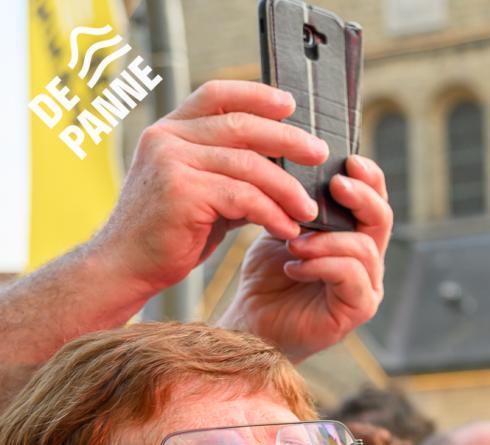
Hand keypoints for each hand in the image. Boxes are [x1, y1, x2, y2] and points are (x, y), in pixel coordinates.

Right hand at [88, 81, 327, 314]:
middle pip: (241, 126)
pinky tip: (288, 228)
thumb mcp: (203, 190)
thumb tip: (286, 165)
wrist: (127, 264)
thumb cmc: (171, 231)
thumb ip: (233, 172)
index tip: (290, 103)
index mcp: (171, 130)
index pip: (216, 95)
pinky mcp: (182, 192)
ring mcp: (171, 162)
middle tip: (320, 154)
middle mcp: (167, 138)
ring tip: (308, 209)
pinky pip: (243, 196)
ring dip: (287, 188)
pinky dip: (272, 213)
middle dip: (288, 139)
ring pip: (248, 165)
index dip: (255, 94)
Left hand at [219, 152, 392, 359]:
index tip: (350, 159)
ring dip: (328, 239)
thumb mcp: (282, 227)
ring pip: (365, 249)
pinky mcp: (357, 310)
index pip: (374, 201)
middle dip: (362, 198)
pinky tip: (293, 266)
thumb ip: (297, 203)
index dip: (369, 179)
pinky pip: (351, 277)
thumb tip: (296, 160)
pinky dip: (322, 266)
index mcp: (355, 237)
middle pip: (382, 219)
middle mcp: (369, 261)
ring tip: (293, 240)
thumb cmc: (269, 278)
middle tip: (336, 185)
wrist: (253, 323)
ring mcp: (367, 287)